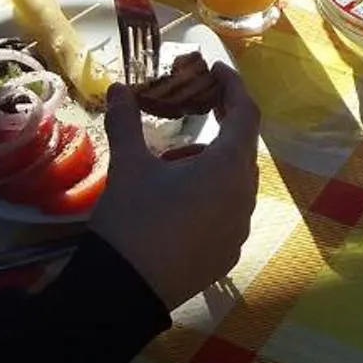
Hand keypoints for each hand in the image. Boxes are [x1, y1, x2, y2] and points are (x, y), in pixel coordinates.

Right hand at [90, 65, 262, 307]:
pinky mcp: (228, 254)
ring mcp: (240, 229)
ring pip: (236, 183)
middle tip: (196, 109)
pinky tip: (179, 203)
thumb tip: (117, 89)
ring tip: (173, 163)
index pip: (246, 114)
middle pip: (243, 149)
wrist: (125, 292)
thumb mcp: (127, 166)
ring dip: (213, 164)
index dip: (233, 87)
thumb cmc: (133, 219)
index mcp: (227, 167)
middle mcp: (244, 197)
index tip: (214, 71)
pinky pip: (229, 213)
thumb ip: (126, 121)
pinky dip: (211, 196)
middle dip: (221, 125)